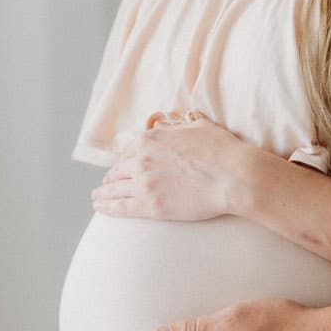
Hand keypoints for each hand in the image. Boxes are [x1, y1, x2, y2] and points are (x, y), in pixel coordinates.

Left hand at [91, 111, 265, 221]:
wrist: (233, 177)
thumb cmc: (222, 151)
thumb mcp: (200, 127)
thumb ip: (184, 125)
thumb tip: (183, 122)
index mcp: (150, 139)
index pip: (128, 151)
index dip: (126, 160)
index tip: (124, 166)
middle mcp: (141, 160)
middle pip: (118, 170)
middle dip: (113, 177)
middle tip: (108, 184)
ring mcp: (144, 184)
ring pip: (113, 190)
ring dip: (103, 193)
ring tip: (97, 198)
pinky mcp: (150, 206)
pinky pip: (120, 208)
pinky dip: (107, 208)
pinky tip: (100, 208)